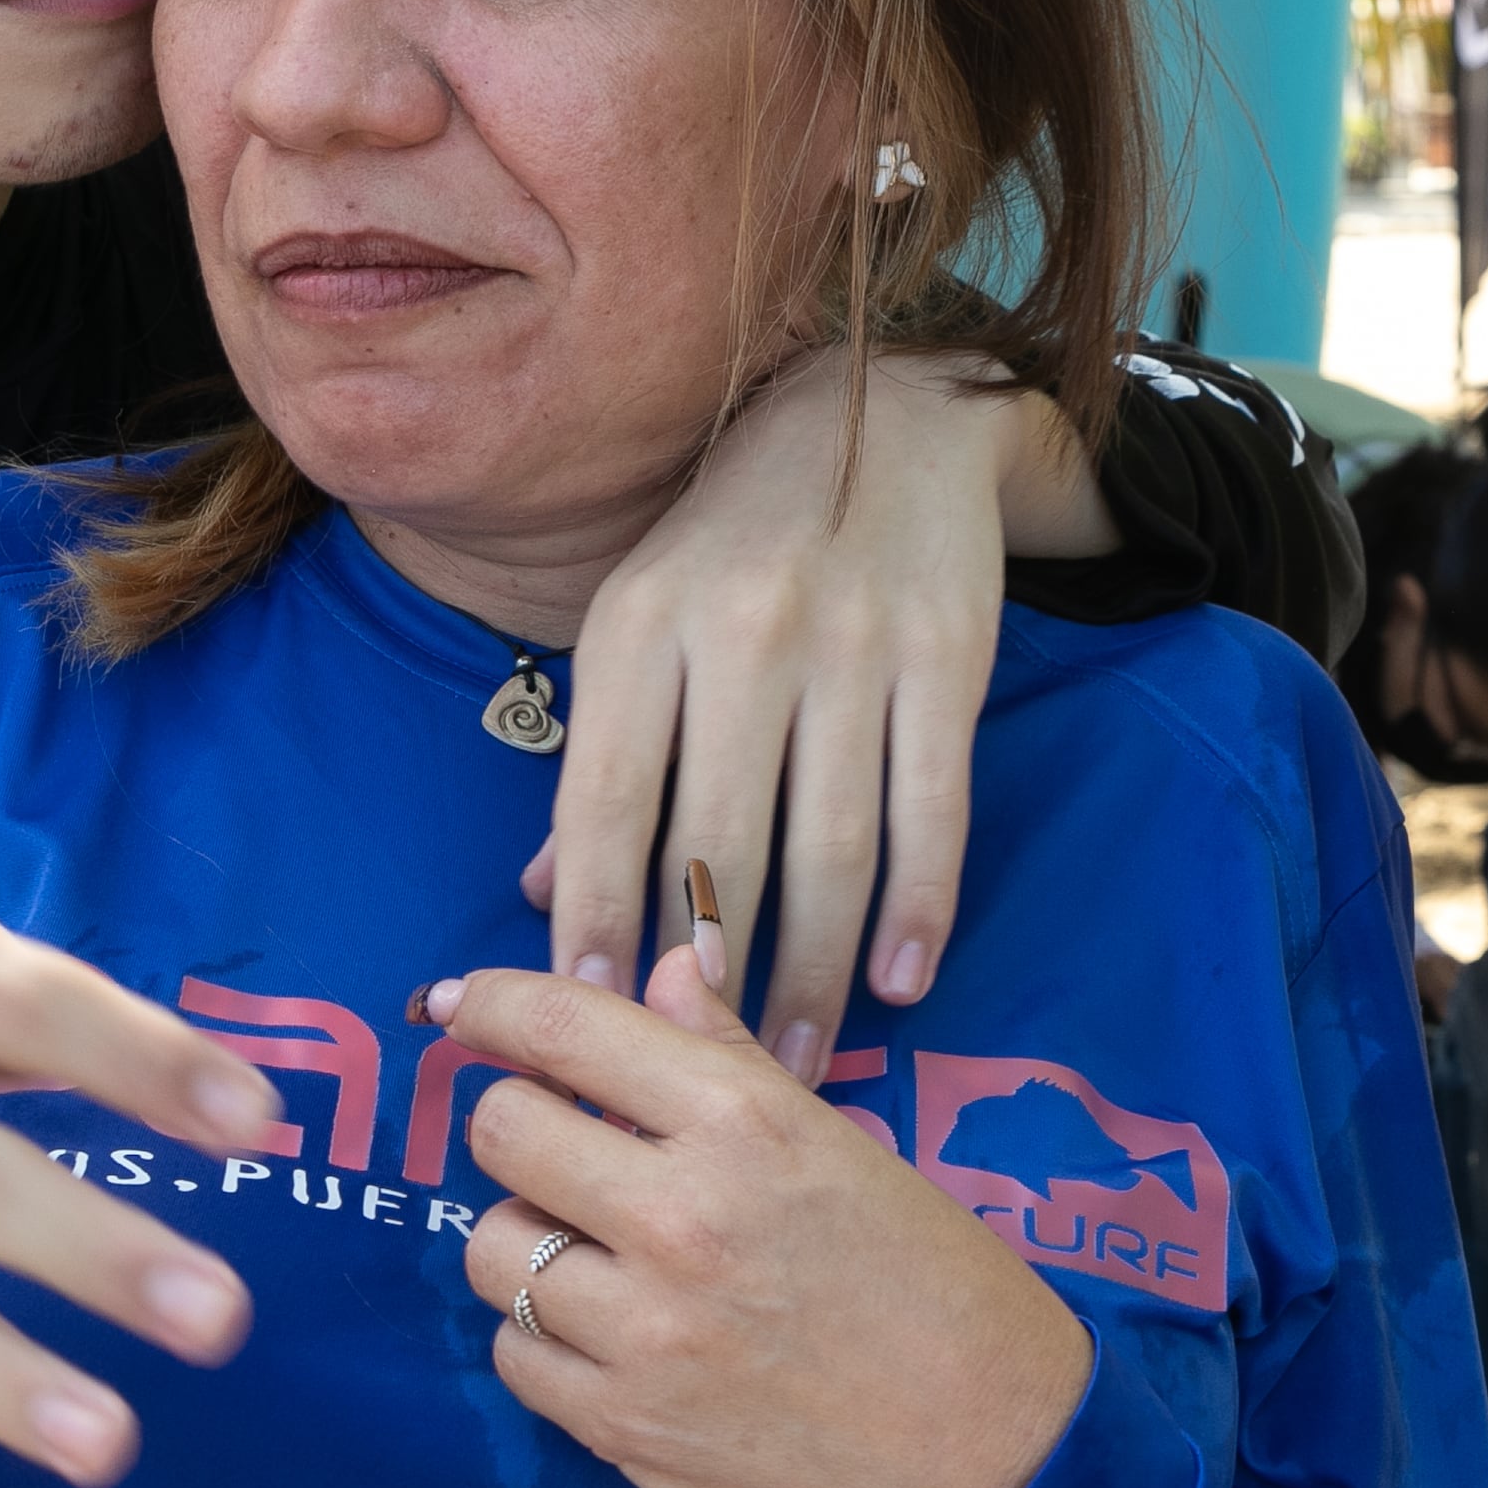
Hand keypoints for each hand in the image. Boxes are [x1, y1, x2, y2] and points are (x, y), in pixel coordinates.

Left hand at [435, 955, 1089, 1487]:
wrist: (995, 1446)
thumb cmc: (922, 1272)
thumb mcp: (831, 1134)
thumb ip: (725, 1048)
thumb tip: (660, 960)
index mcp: (738, 1123)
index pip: (561, 1027)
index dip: (488, 1003)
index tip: (457, 1004)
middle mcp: (681, 1218)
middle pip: (501, 1128)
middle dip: (520, 1121)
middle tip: (564, 1142)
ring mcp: (648, 1332)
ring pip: (489, 1244)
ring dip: (525, 1233)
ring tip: (591, 1242)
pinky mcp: (629, 1430)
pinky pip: (512, 1354)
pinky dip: (540, 1334)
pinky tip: (604, 1325)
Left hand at [538, 349, 1116, 1081]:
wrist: (887, 415)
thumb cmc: (729, 541)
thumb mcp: (637, 620)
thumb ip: (597, 756)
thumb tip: (540, 896)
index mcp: (638, 624)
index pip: (604, 798)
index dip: (593, 914)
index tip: (585, 1016)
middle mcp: (739, 633)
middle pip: (717, 840)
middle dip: (708, 973)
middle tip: (706, 1072)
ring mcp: (850, 645)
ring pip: (829, 845)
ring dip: (815, 969)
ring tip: (804, 1061)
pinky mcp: (947, 658)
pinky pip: (931, 807)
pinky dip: (920, 905)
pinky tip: (902, 981)